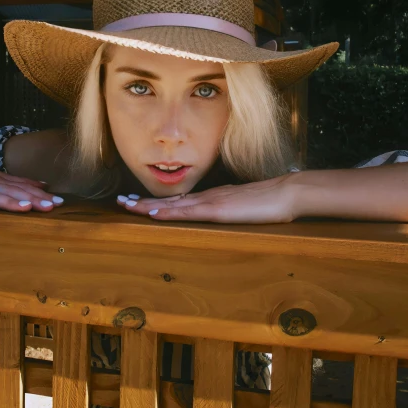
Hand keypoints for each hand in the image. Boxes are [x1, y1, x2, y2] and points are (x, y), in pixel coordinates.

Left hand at [116, 174, 298, 223]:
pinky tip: (153, 214)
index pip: (180, 200)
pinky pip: (187, 212)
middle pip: (170, 200)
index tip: (137, 202)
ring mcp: (212, 202)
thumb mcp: (246, 208)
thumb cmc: (271, 202)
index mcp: (214, 197)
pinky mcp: (218, 210)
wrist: (287, 192)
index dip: (157, 202)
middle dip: (143, 202)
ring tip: (126, 206)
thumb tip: (225, 215)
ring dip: (147, 205)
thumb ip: (233, 210)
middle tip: (120, 201)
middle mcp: (208, 196)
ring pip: (172, 204)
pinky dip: (168, 212)